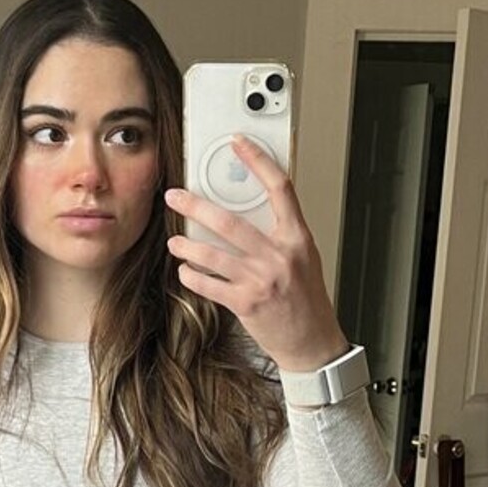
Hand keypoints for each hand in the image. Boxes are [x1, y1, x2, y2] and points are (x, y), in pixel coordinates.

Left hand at [165, 136, 348, 373]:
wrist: (312, 342)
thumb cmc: (307, 301)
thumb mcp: (304, 257)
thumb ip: (280, 234)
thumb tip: (250, 209)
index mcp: (297, 238)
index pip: (279, 188)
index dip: (258, 161)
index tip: (239, 143)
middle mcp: (279, 256)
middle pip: (229, 220)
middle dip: (195, 206)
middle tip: (176, 197)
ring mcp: (261, 280)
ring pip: (212, 254)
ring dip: (186, 246)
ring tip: (175, 242)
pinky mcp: (246, 304)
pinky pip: (209, 285)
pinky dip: (193, 277)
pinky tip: (186, 272)